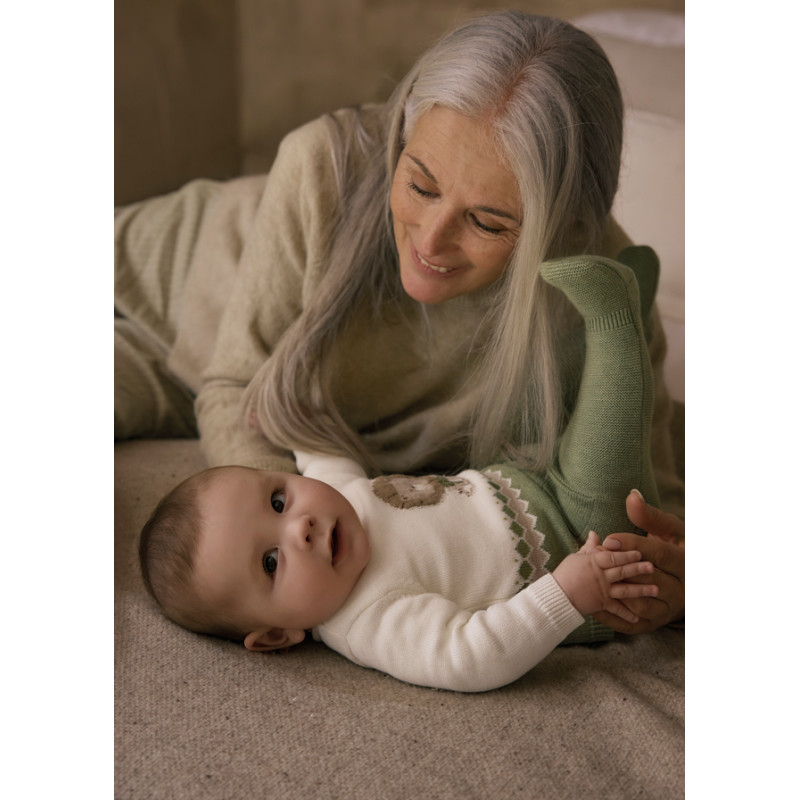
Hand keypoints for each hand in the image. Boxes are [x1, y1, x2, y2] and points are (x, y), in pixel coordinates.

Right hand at [553, 531, 657, 623]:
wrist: (557, 595)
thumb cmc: (565, 573)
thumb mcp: (576, 557)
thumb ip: (589, 547)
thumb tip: (595, 533)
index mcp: (594, 562)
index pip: (613, 556)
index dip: (626, 554)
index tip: (639, 552)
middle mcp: (601, 576)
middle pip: (623, 571)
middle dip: (638, 569)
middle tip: (652, 567)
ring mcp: (603, 591)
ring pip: (625, 590)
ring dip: (641, 590)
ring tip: (655, 589)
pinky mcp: (602, 604)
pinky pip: (617, 609)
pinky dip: (627, 614)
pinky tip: (639, 617)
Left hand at [591, 491, 684, 633]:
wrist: (685, 578)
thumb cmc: (675, 548)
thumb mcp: (668, 530)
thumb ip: (649, 516)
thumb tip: (632, 496)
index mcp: (686, 563)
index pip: (659, 554)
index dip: (633, 546)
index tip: (609, 539)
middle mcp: (681, 590)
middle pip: (649, 581)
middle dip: (621, 569)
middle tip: (595, 560)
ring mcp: (668, 609)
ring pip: (641, 605)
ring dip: (615, 593)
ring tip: (593, 579)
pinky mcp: (655, 623)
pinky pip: (632, 623)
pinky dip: (612, 615)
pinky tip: (593, 604)